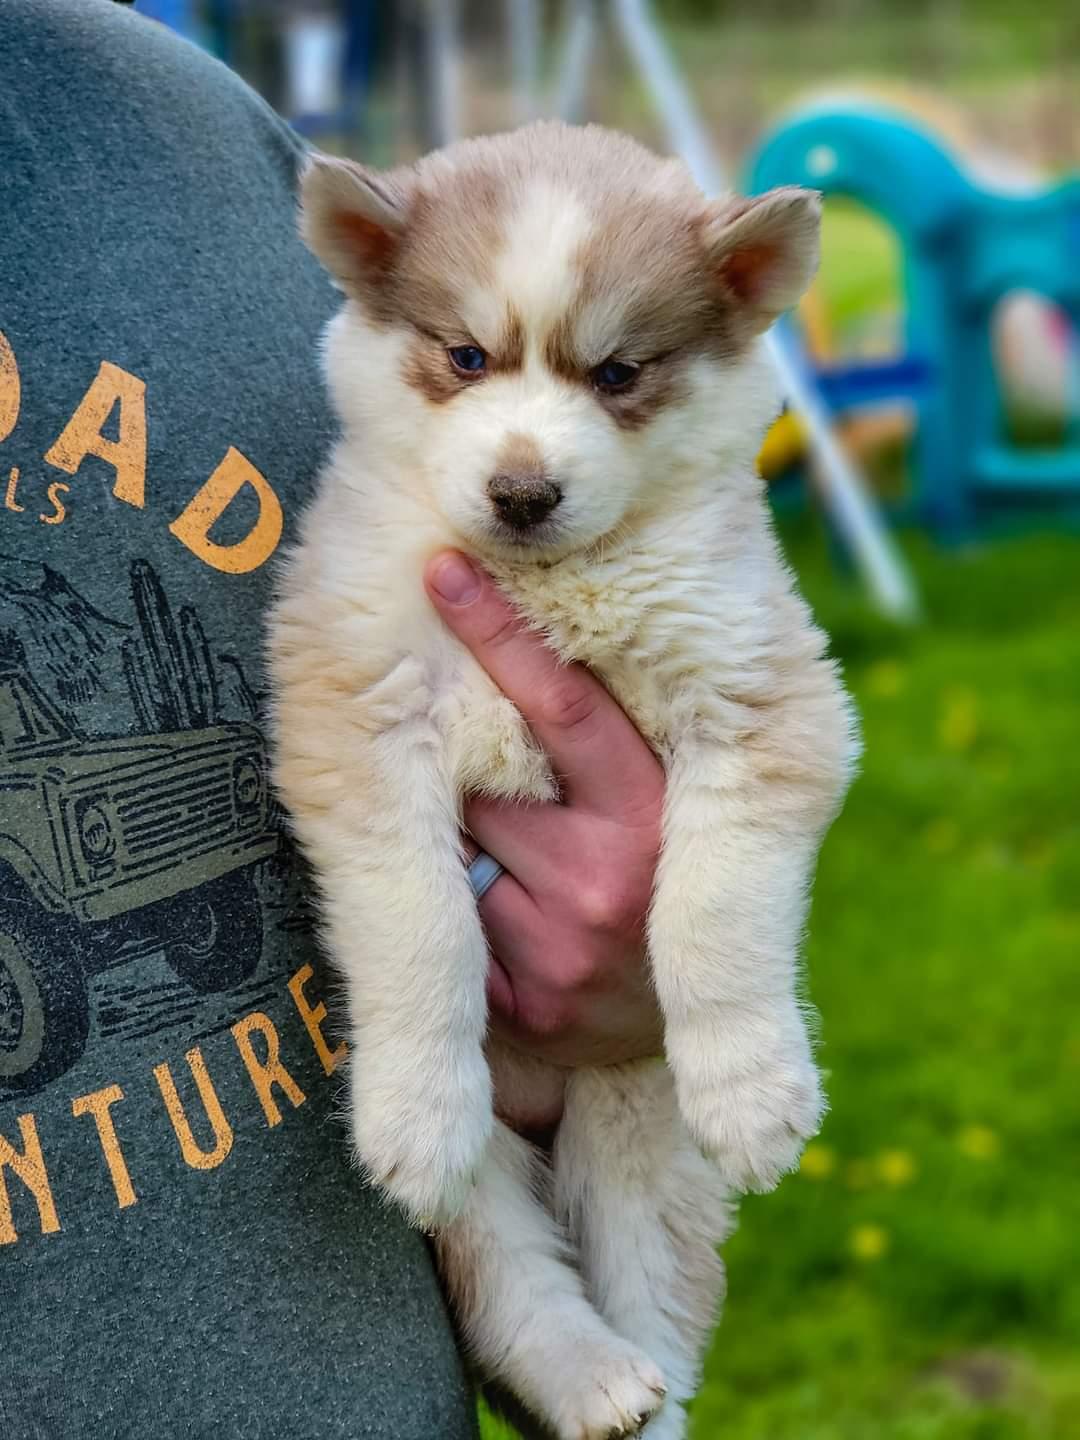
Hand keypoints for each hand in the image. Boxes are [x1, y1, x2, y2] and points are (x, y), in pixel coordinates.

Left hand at [425, 551, 664, 1080]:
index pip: (567, 708)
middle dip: (479, 776)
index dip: (501, 636)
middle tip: (504, 787)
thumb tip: (542, 644)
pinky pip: (456, 924)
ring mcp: (563, 947)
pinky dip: (463, 910)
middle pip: (493, 782)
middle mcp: (613, 878)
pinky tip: (504, 922)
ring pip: (463, 853)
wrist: (670, 1028)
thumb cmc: (660, 884)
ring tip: (523, 870)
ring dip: (471, 848)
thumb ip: (620, 747)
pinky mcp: (527, 1003)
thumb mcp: (667, 808)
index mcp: (656, 814)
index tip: (446, 571)